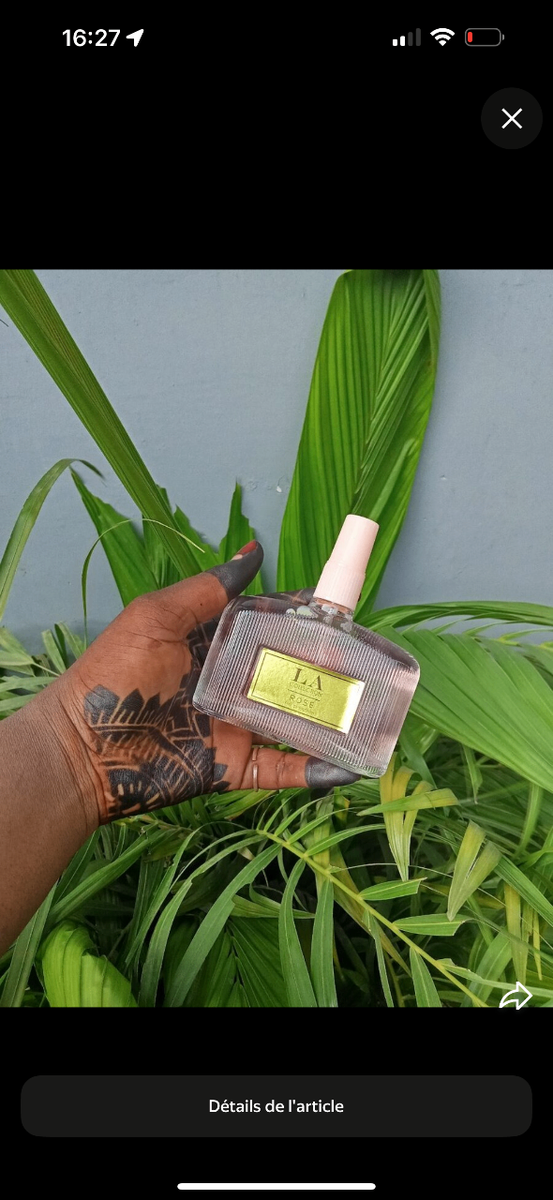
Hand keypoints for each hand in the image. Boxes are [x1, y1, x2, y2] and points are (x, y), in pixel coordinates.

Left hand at [46, 541, 358, 825]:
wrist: (81, 748)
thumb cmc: (111, 675)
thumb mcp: (156, 617)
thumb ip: (208, 589)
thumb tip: (255, 551)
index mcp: (214, 644)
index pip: (269, 625)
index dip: (303, 618)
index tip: (339, 609)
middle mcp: (231, 684)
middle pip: (290, 673)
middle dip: (328, 667)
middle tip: (367, 660)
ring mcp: (236, 726)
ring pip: (295, 721)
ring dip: (332, 717)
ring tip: (372, 709)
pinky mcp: (235, 767)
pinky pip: (283, 769)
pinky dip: (316, 769)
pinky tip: (350, 764)